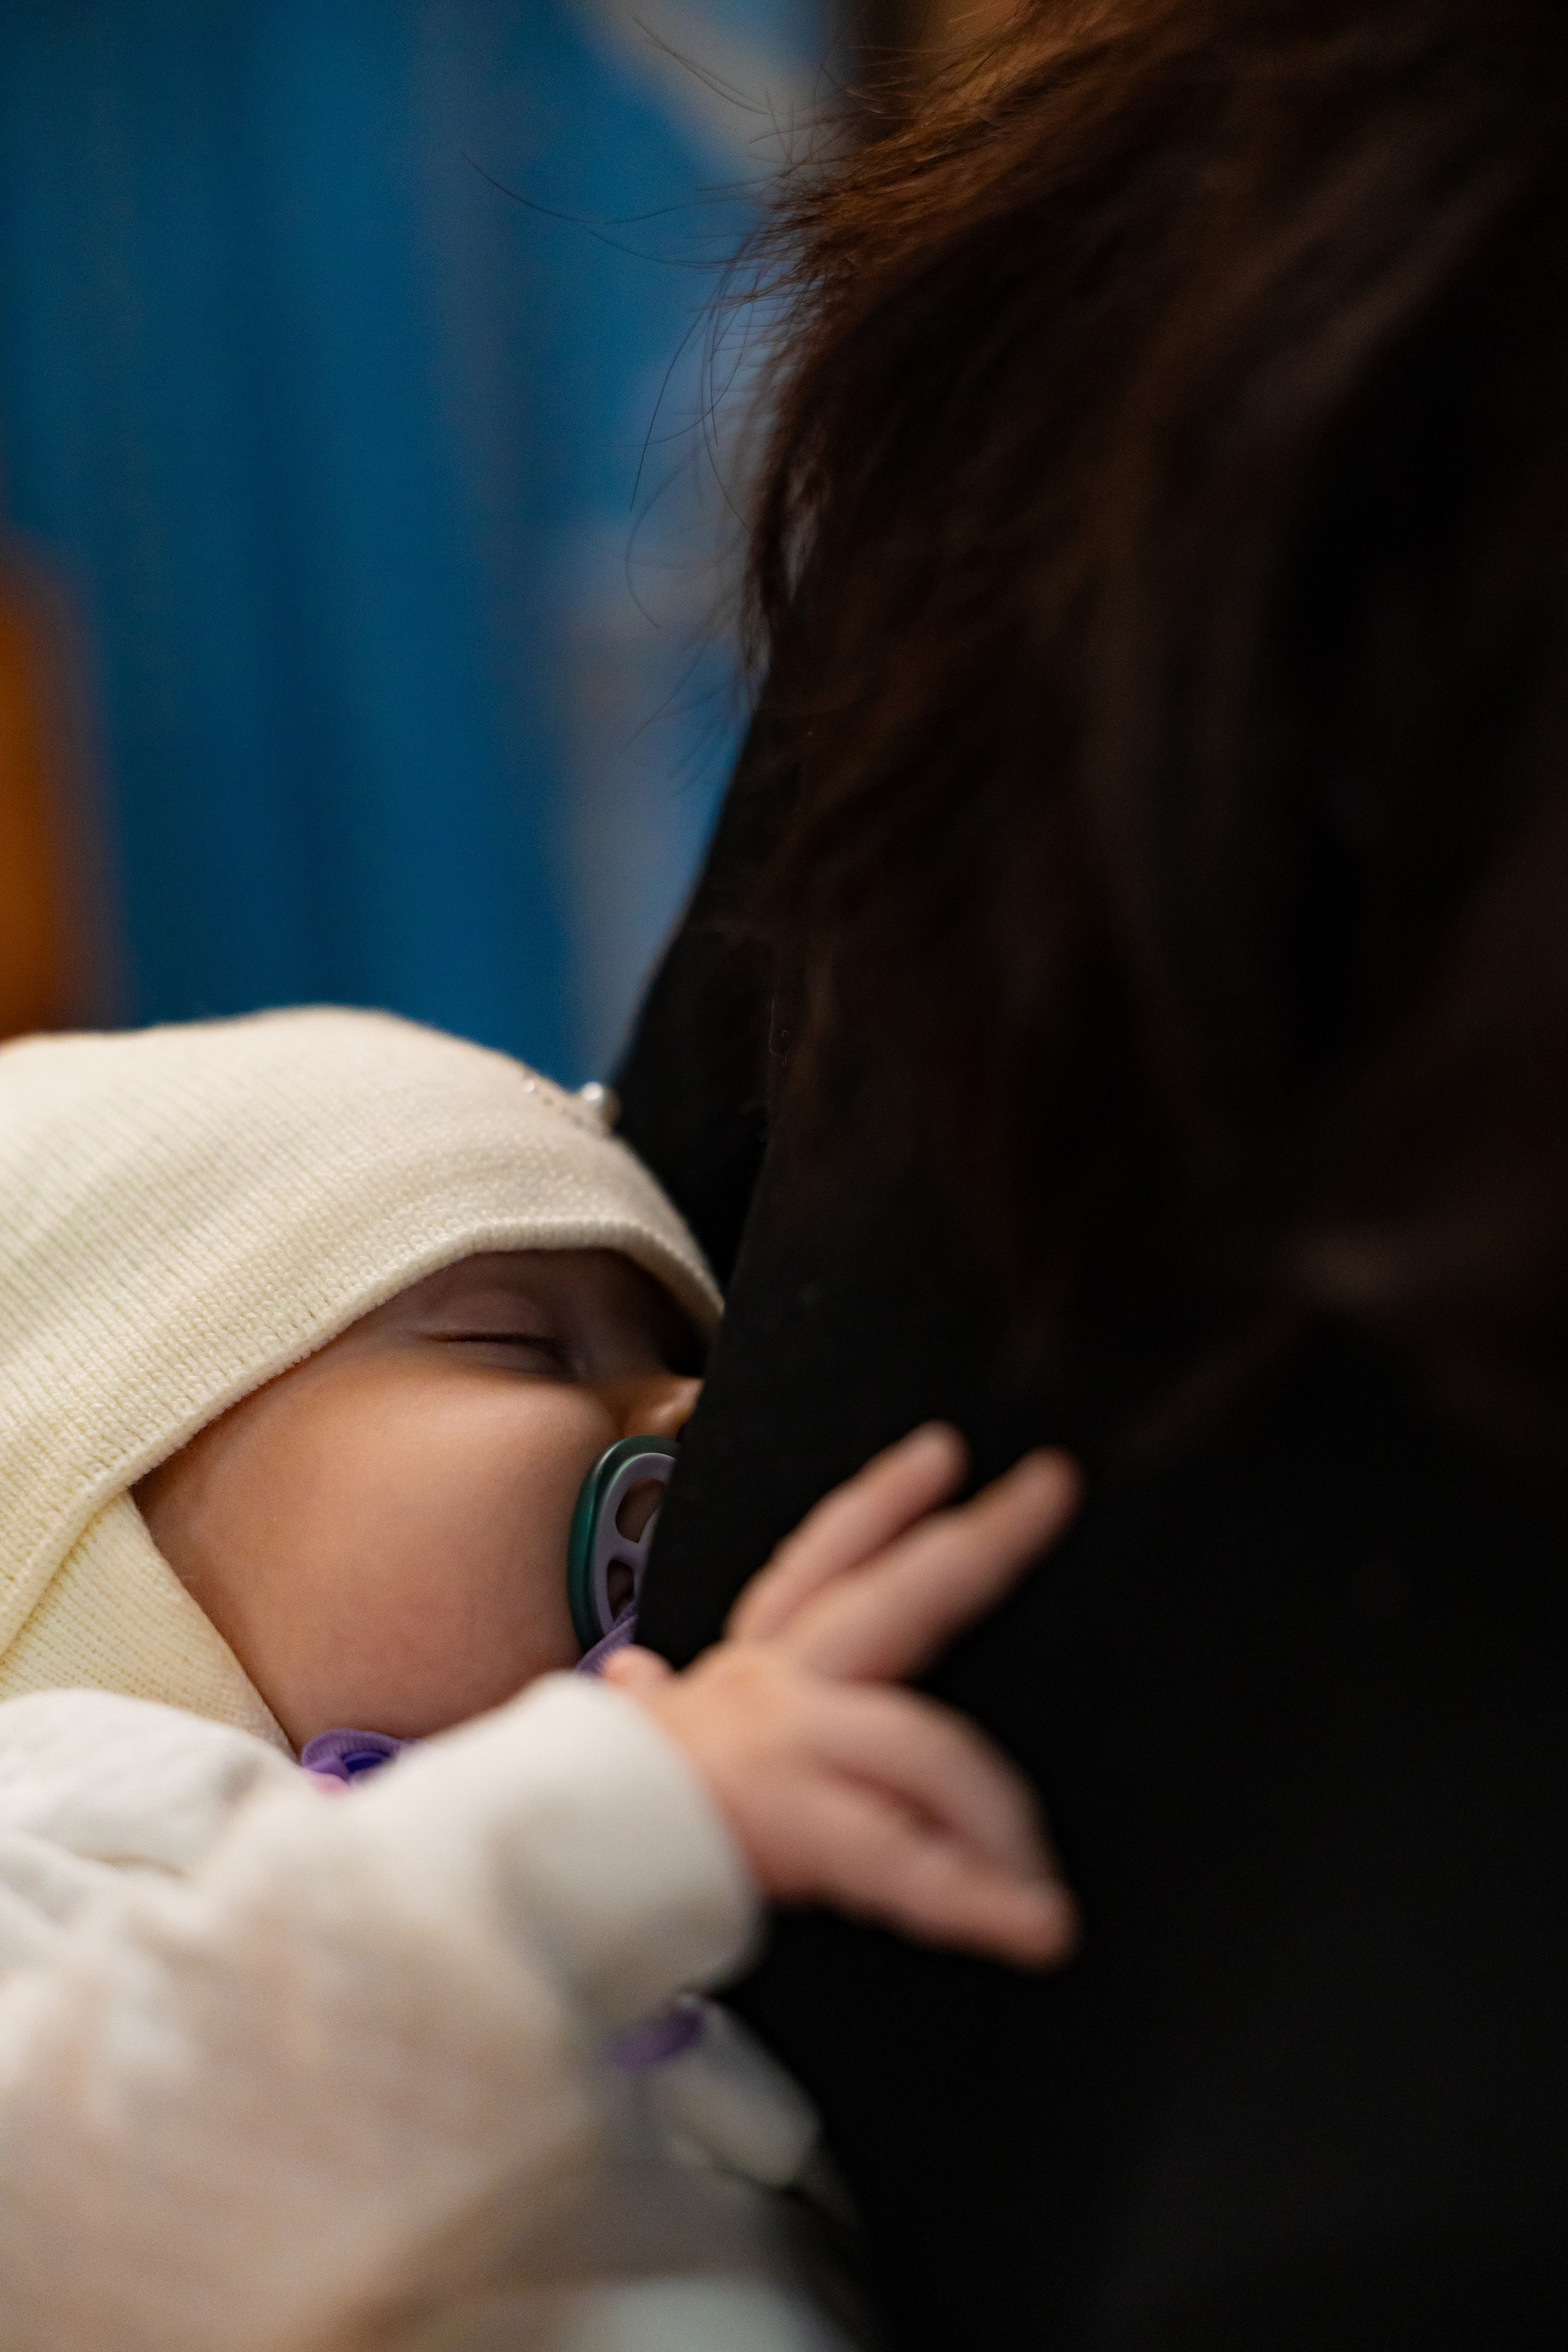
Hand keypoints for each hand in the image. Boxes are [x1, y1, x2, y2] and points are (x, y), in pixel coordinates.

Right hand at [603, 1425, 1080, 1969]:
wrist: (538, 1861)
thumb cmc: (591, 1810)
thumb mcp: (629, 1741)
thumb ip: (645, 1707)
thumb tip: (634, 1679)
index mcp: (750, 1673)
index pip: (822, 1559)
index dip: (882, 1502)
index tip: (944, 1454)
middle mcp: (774, 1687)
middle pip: (894, 1595)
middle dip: (981, 1540)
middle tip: (1052, 1489)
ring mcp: (787, 1743)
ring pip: (924, 1744)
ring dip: (995, 1815)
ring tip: (1042, 1888)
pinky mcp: (793, 1820)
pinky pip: (906, 1861)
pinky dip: (978, 1903)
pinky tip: (1036, 1926)